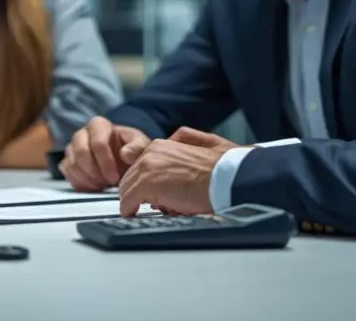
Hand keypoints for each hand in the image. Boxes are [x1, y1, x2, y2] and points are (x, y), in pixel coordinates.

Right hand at [60, 116, 148, 191]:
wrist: (124, 161)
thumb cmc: (132, 151)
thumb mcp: (141, 146)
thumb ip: (137, 147)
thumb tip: (125, 155)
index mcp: (99, 125)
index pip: (97, 142)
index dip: (106, 161)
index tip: (116, 177)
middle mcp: (82, 134)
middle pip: (81, 152)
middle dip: (95, 171)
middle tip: (109, 183)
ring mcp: (72, 148)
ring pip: (72, 164)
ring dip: (89, 179)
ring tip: (104, 185)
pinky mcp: (68, 162)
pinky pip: (68, 174)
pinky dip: (81, 183)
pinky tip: (95, 187)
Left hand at [118, 127, 240, 215]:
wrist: (228, 178)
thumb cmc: (224, 167)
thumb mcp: (206, 142)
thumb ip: (187, 139)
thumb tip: (174, 142)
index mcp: (164, 144)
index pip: (141, 165)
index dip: (144, 181)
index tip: (147, 193)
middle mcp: (152, 153)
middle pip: (130, 176)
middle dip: (137, 192)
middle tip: (144, 205)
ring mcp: (147, 168)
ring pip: (127, 188)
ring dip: (133, 201)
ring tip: (140, 212)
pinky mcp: (147, 185)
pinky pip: (128, 201)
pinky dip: (128, 210)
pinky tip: (131, 215)